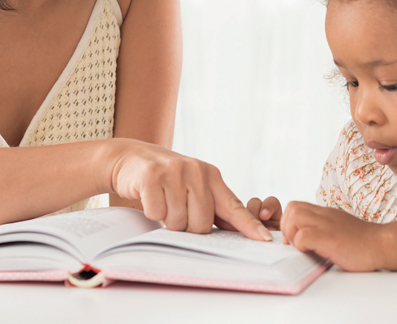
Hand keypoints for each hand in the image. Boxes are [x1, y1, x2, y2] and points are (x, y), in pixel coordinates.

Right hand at [106, 138, 272, 240]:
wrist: (131, 158)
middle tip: (177, 209)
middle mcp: (197, 171)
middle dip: (188, 226)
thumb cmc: (167, 178)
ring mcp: (175, 172)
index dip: (249, 225)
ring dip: (168, 219)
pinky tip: (150, 196)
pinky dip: (151, 212)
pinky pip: (157, 213)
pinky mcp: (152, 176)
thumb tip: (239, 231)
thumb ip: (214, 206)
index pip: (234, 206)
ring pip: (178, 222)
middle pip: (202, 224)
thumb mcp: (194, 185)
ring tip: (163, 200)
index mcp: (212, 176)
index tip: (264, 239)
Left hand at [281, 201, 382, 270]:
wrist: (382, 244)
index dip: (289, 221)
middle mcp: (324, 215)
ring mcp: (326, 224)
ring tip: (303, 247)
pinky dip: (301, 245)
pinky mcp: (329, 238)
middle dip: (286, 227)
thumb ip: (325, 228)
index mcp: (326, 213)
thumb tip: (308, 238)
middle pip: (291, 207)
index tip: (295, 238)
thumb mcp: (340, 228)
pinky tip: (312, 252)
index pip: (297, 206)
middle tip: (295, 243)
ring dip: (292, 233)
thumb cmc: (363, 243)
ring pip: (293, 216)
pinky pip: (303, 235)